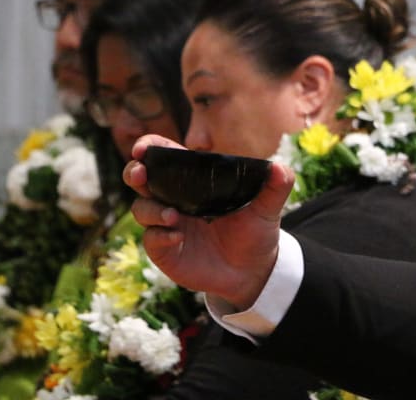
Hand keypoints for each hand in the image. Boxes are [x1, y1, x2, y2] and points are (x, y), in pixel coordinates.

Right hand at [124, 134, 294, 309]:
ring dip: (152, 209)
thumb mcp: (268, 208)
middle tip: (140, 172)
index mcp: (194, 181)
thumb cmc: (256, 231)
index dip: (151, 148)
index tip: (144, 147)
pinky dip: (160, 236)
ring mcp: (167, 224)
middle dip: (135, 171)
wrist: (254, 270)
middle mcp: (175, 199)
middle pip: (142, 179)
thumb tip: (280, 168)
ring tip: (174, 216)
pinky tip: (177, 237)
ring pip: (142, 209)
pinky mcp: (165, 250)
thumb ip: (275, 187)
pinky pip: (152, 239)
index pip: (166, 157)